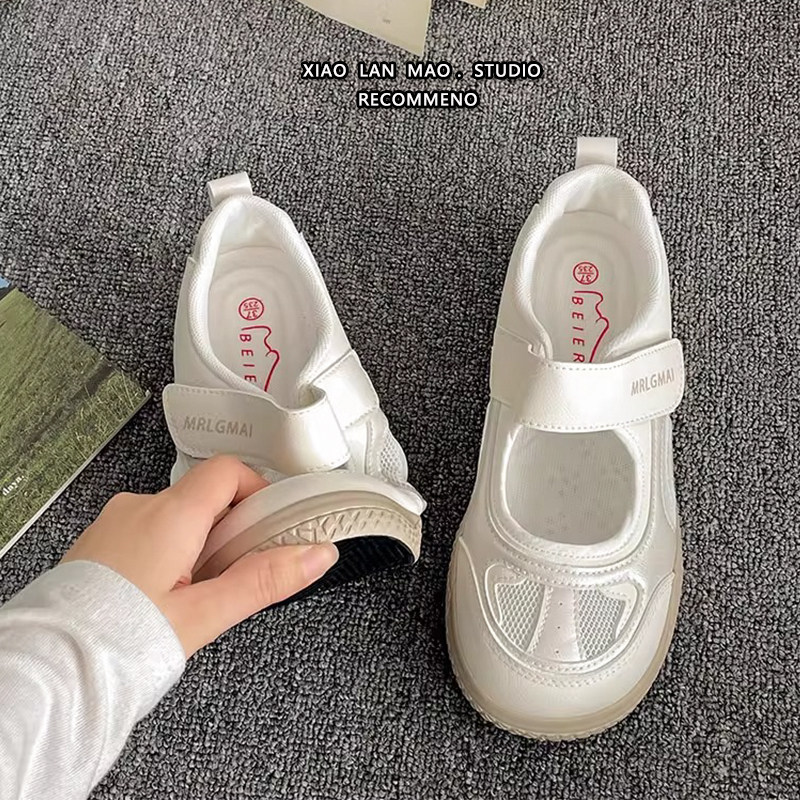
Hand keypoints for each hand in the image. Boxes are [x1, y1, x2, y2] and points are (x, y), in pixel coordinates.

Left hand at [62, 456, 338, 656]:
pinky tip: (163, 597)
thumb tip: (316, 555)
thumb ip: (266, 579)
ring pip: (176, 517)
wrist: (49, 673)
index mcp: (170, 515)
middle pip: (205, 496)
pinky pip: (147, 531)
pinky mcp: (98, 543)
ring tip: (196, 596)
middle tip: (236, 574)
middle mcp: (139, 508)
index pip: (228, 471)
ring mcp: (114, 523)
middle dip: (231, 529)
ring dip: (198, 543)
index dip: (258, 491)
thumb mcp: (205, 614)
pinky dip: (167, 552)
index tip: (272, 525)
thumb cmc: (118, 642)